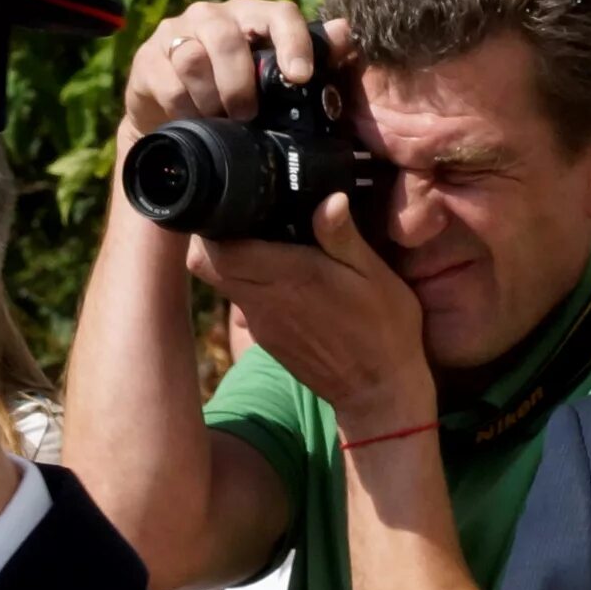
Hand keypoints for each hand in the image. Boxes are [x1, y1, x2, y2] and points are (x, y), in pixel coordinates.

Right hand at [122, 0, 329, 138]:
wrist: (168, 114)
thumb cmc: (228, 94)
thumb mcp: (271, 78)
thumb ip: (310, 55)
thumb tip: (344, 32)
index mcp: (250, 14)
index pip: (277, 13)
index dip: (292, 42)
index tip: (300, 77)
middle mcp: (211, 15)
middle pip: (228, 38)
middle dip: (239, 82)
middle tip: (247, 115)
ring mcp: (175, 33)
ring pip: (193, 57)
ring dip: (209, 96)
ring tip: (217, 119)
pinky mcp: (147, 58)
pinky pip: (166, 81)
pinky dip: (182, 105)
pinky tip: (190, 119)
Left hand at [192, 190, 434, 436]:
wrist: (376, 390)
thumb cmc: (384, 327)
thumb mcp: (374, 275)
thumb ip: (343, 237)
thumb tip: (329, 199)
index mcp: (288, 279)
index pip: (219, 251)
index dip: (212, 223)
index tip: (231, 199)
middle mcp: (263, 301)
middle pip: (206, 264)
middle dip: (212, 233)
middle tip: (240, 210)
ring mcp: (260, 322)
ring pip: (220, 281)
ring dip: (229, 255)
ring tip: (262, 230)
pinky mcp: (265, 335)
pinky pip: (242, 299)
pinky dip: (248, 278)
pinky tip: (277, 265)